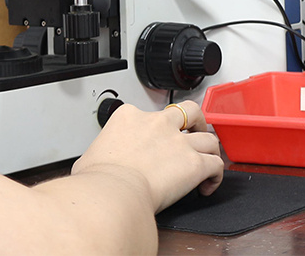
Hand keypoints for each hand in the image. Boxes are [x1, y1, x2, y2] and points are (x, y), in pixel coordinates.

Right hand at [71, 100, 223, 212]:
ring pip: (208, 138)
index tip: (153, 139)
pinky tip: (207, 185)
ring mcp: (179, 142)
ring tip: (207, 159)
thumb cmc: (97, 180)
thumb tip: (95, 164)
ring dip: (210, 149)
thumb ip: (99, 153)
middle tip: (195, 132)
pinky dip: (216, 175)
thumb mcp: (89, 157)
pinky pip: (216, 164)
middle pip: (189, 111)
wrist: (111, 193)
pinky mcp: (194, 163)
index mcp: (130, 117)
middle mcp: (159, 124)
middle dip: (196, 121)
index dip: (155, 127)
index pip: (148, 114)